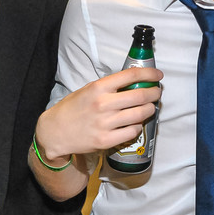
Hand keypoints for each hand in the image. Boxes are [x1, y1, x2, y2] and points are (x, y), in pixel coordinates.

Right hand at [35, 66, 163, 160]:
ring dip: (150, 110)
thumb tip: (135, 82)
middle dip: (154, 93)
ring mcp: (105, 123)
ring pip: (140, 114)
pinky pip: (133, 131)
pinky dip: (138, 126)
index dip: (149, 73)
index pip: (131, 75)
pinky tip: (135, 123)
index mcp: (98, 88)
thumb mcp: (88, 90)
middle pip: (141, 96)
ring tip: (149, 108)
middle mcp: (103, 104)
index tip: (158, 75)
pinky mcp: (106, 140)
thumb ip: (110, 87)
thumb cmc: (73, 108)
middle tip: (156, 93)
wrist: (55, 132)